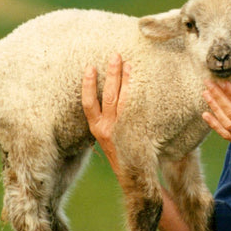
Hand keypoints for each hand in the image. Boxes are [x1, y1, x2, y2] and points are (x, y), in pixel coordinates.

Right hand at [81, 54, 130, 177]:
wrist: (134, 175)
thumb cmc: (121, 151)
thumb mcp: (106, 137)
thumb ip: (106, 119)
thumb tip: (111, 91)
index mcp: (96, 129)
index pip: (89, 103)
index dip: (88, 84)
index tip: (90, 67)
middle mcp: (107, 129)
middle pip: (109, 96)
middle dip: (112, 74)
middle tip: (115, 56)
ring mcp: (122, 130)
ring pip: (123, 100)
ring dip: (126, 80)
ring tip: (129, 63)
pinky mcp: (136, 132)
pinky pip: (137, 109)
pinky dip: (138, 94)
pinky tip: (143, 82)